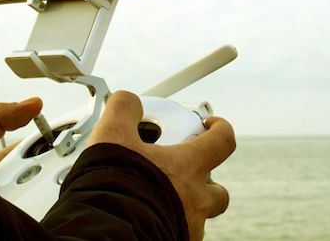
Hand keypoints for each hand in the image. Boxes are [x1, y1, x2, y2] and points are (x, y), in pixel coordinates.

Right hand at [86, 90, 234, 240]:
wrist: (107, 234)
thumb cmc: (116, 185)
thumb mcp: (113, 136)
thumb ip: (123, 110)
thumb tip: (128, 101)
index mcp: (188, 168)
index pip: (223, 141)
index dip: (221, 129)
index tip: (212, 125)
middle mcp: (196, 201)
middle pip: (218, 191)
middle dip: (206, 183)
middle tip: (183, 175)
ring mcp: (187, 227)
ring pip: (198, 218)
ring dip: (186, 208)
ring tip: (159, 202)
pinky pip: (179, 234)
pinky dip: (169, 227)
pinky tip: (148, 222)